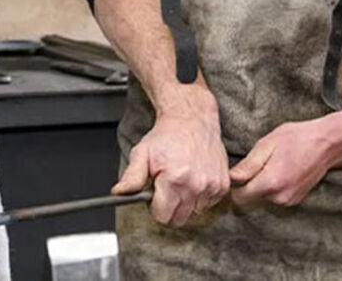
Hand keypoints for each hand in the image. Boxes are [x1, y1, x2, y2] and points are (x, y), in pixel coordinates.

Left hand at [111, 91, 228, 226]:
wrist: (192, 120)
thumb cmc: (166, 137)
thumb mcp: (142, 153)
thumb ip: (131, 177)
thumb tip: (119, 193)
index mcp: (174, 179)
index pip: (162, 217)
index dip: (155, 208)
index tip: (155, 196)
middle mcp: (196, 185)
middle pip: (179, 220)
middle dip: (170, 208)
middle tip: (166, 188)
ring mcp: (211, 186)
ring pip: (194, 213)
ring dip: (186, 202)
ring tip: (180, 180)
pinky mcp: (222, 186)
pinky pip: (208, 204)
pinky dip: (200, 196)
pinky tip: (194, 178)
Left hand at [229, 117, 341, 207]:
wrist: (327, 143)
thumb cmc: (297, 138)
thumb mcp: (267, 144)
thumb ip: (248, 165)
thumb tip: (231, 177)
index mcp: (271, 183)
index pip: (240, 197)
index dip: (234, 186)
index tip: (235, 173)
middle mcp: (281, 197)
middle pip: (251, 198)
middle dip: (249, 184)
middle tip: (257, 162)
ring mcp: (290, 200)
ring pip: (263, 197)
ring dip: (262, 184)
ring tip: (271, 163)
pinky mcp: (296, 199)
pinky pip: (275, 196)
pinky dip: (273, 186)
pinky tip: (280, 169)